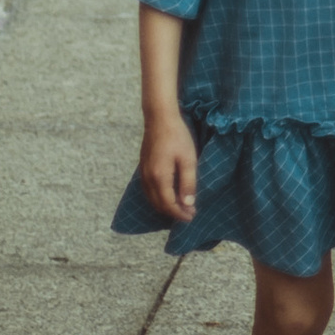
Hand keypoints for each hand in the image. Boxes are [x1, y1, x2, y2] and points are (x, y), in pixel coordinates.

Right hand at [139, 105, 198, 221]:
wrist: (159, 118)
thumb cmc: (177, 136)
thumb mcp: (188, 159)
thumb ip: (188, 183)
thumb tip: (187, 204)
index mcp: (159, 177)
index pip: (168, 204)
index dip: (180, 214)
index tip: (191, 216)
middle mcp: (148, 179)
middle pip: (158, 204)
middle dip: (173, 212)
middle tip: (188, 213)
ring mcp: (143, 173)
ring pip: (151, 199)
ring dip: (164, 206)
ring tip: (179, 207)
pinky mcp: (142, 168)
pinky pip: (147, 191)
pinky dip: (157, 198)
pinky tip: (167, 195)